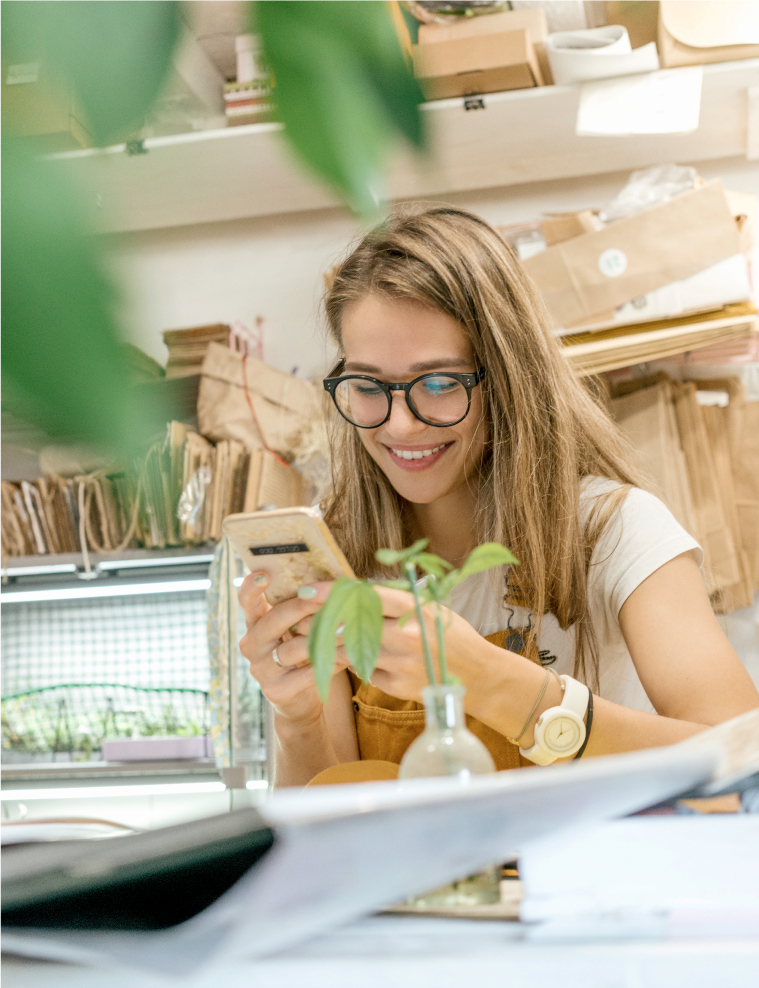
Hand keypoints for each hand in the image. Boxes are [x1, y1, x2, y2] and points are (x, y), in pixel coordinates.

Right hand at [237, 573, 349, 726]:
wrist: (299, 700)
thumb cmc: (301, 653)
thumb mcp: (296, 630)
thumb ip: (302, 609)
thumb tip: (330, 582)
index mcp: (255, 623)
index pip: (247, 602)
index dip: (251, 588)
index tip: (262, 574)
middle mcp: (252, 645)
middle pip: (275, 620)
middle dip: (301, 606)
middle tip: (324, 595)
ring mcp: (261, 669)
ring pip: (294, 648)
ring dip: (324, 636)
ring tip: (347, 626)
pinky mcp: (276, 690)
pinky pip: (308, 672)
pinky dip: (331, 661)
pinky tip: (349, 654)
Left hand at [292, 584, 491, 702]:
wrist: (477, 676)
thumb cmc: (451, 635)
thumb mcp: (429, 607)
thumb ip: (395, 601)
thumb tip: (353, 590)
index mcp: (415, 609)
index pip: (367, 597)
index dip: (334, 593)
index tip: (309, 589)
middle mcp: (406, 636)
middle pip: (350, 627)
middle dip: (321, 621)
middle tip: (300, 615)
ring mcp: (400, 664)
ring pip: (351, 650)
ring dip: (329, 643)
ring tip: (313, 634)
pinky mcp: (395, 686)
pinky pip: (364, 670)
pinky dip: (356, 662)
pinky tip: (355, 656)